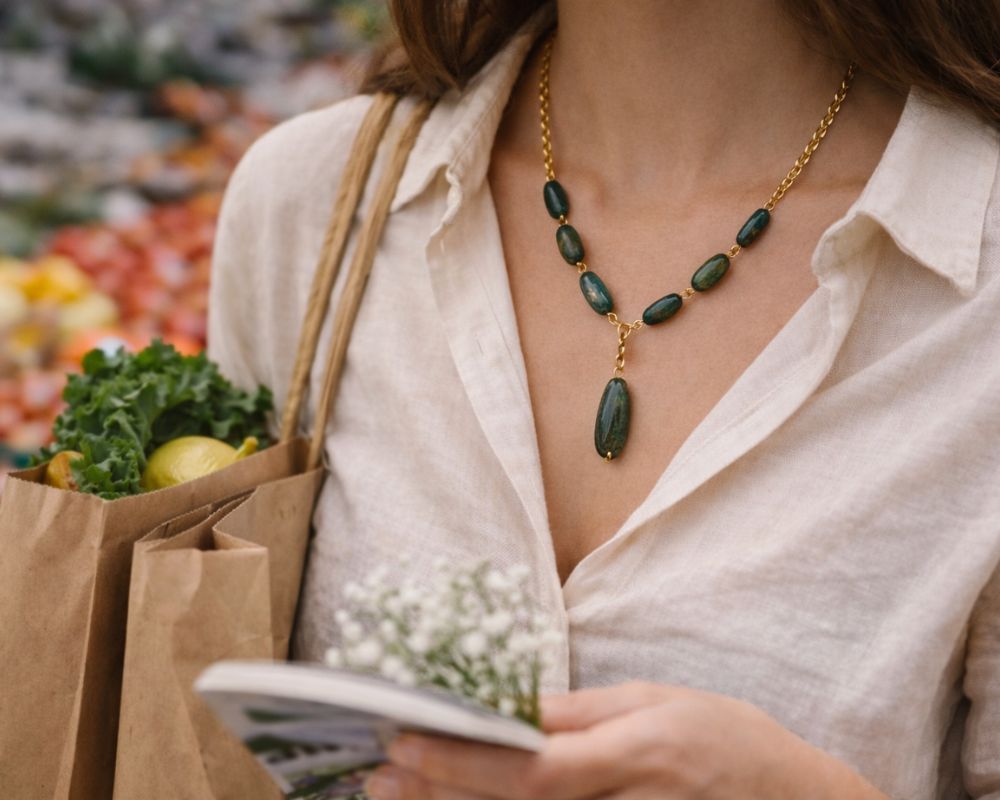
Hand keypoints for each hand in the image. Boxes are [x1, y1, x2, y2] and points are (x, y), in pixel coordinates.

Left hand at [364, 682, 888, 798]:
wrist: (788, 799)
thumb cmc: (726, 738)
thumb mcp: (656, 701)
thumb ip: (581, 714)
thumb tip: (511, 706)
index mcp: (632, 757)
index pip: (530, 767)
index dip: (462, 759)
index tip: (404, 740)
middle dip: (438, 791)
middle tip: (378, 775)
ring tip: (397, 796)